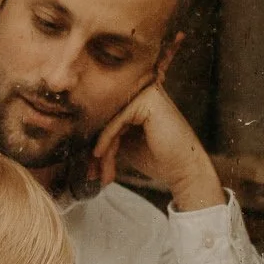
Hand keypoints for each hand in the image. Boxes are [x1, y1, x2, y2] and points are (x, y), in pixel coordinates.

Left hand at [92, 84, 222, 211]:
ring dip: (102, 149)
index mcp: (139, 98)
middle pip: (107, 117)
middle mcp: (143, 90)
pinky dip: (106, 139)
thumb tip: (80, 137)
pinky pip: (117, 120)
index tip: (91, 166)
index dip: (96, 141)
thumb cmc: (158, 158)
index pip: (107, 115)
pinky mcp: (148, 100)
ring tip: (100, 172)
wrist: (184, 170)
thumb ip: (108, 134)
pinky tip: (100, 155)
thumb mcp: (126, 144)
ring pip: (110, 119)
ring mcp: (147, 92)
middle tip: (92, 172)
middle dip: (98, 148)